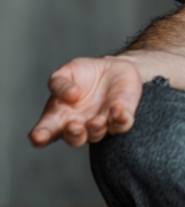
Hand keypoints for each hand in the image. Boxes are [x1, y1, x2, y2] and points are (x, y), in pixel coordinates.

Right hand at [29, 56, 143, 147]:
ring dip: (96, 129)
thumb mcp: (66, 72)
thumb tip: (69, 96)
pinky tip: (117, 108)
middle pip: (74, 139)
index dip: (40, 137)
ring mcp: (101, 123)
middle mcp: (79, 125)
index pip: (45, 132)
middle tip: (74, 126)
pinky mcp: (122, 117)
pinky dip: (121, 119)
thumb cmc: (83, 74)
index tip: (39, 136)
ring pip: (97, 134)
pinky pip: (123, 124)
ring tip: (97, 120)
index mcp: (58, 117)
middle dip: (74, 135)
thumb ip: (60, 83)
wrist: (112, 67)